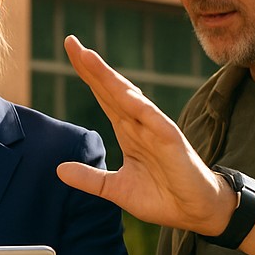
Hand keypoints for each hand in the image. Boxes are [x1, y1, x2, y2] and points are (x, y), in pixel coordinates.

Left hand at [56, 36, 233, 235]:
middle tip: (71, 42)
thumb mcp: (116, 189)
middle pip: (111, 89)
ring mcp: (156, 130)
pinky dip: (141, 108)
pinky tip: (125, 95)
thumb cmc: (161, 196)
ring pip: (129, 98)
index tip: (70, 49)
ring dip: (109, 78)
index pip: (103, 95)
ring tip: (89, 58)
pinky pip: (156, 121)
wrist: (195, 212)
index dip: (87, 74)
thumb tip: (58, 169)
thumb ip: (90, 179)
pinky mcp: (173, 143)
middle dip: (91, 66)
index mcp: (127, 130)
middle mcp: (139, 124)